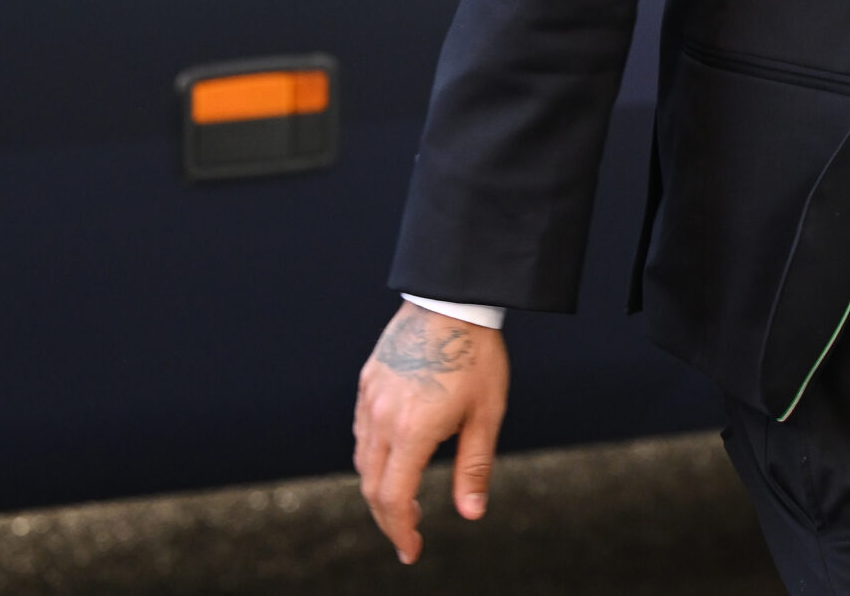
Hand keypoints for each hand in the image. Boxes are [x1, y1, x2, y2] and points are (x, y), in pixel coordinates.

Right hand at [354, 303, 511, 562]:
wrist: (453, 299)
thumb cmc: (478, 356)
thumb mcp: (487, 414)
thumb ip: (474, 467)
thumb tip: (471, 513)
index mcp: (412, 431)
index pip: (394, 499)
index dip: (400, 532)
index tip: (412, 550)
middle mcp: (382, 418)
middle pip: (372, 486)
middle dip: (387, 517)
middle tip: (408, 533)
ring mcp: (370, 398)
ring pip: (363, 459)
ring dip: (379, 487)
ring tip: (403, 501)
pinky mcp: (368, 381)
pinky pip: (362, 430)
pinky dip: (373, 456)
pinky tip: (394, 457)